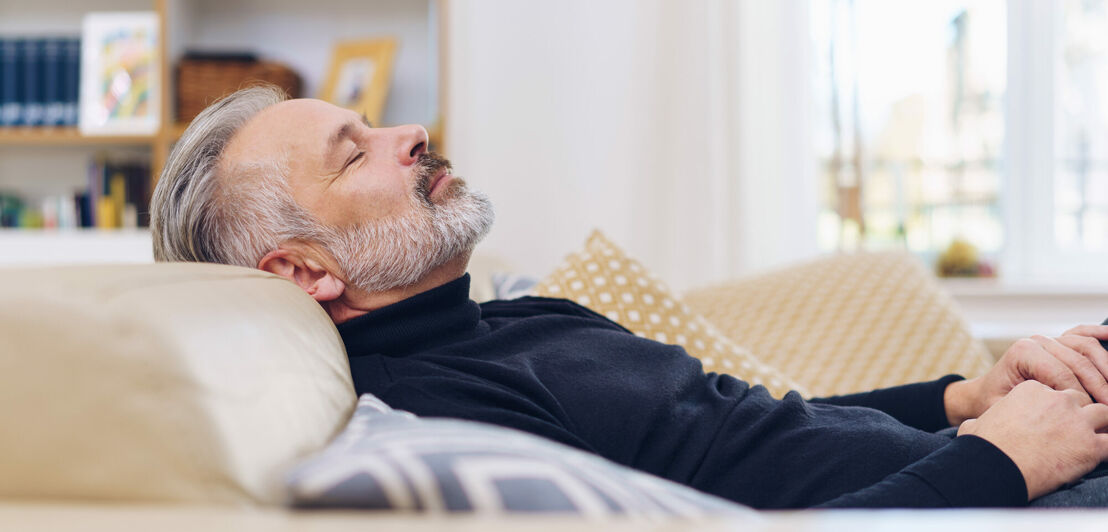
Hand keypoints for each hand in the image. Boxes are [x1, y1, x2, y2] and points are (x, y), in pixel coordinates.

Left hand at [944, 324, 1107, 425]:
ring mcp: (1049, 339)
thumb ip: (1034, 407)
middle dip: (1101, 386)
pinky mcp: (1058, 342)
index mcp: (1023, 352)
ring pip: (1087, 347)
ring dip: (1107, 368)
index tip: (1095, 414)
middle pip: (1079, 361)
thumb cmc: (995, 404)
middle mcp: (1037, 341)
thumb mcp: (1007, 408)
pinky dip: (1099, 334)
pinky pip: (1082, 334)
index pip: (1063, 374)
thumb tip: (1069, 412)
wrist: (986, 393)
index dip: (1082, 397)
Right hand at [957, 380, 1107, 499]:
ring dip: (1102, 425)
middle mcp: (1057, 400)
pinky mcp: (1090, 446)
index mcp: (1031, 390)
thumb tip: (971, 426)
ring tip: (1092, 437)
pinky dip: (1107, 446)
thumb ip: (985, 419)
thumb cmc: (984, 447)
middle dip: (1082, 413)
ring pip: (1104, 413)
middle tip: (1078, 428)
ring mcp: (1076, 421)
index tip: (1054, 420)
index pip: (1056, 390)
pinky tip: (1101, 452)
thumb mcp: (979, 422)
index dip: (1057, 407)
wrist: (994, 467)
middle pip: (1081, 399)